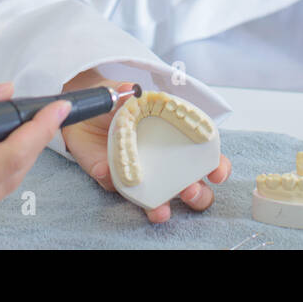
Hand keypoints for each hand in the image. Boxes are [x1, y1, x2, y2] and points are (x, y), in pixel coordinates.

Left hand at [60, 71, 231, 223]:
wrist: (85, 110)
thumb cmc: (117, 103)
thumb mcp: (125, 92)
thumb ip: (128, 90)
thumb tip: (130, 90)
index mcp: (177, 141)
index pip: (205, 159)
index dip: (217, 168)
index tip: (217, 173)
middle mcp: (163, 164)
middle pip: (191, 189)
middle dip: (197, 195)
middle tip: (190, 191)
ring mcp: (141, 176)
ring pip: (159, 202)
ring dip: (162, 209)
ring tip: (160, 211)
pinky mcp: (114, 180)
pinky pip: (117, 188)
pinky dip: (114, 184)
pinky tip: (110, 174)